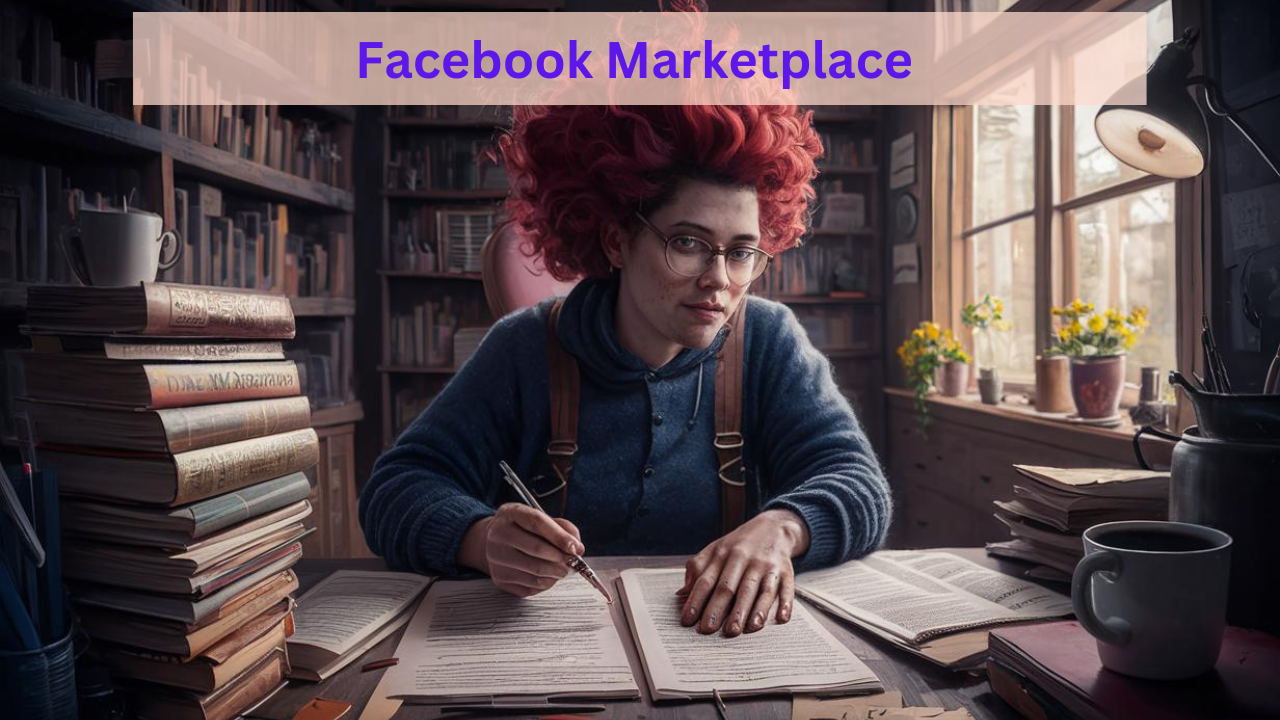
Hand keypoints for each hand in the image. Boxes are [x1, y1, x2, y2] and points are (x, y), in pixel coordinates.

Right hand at [460, 503, 583, 597]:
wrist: (495, 542)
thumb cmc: (524, 530)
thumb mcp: (542, 519)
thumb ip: (563, 529)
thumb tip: (577, 549)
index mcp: (510, 513)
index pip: (536, 523)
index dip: (559, 537)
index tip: (575, 548)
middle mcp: (499, 535)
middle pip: (536, 549)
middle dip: (561, 558)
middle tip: (573, 562)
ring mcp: (496, 558)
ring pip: (535, 571)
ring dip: (556, 573)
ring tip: (563, 569)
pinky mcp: (500, 579)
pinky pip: (531, 586)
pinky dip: (546, 583)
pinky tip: (547, 576)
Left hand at [676, 509, 809, 636]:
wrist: (773, 527)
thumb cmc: (739, 545)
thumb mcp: (715, 549)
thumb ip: (697, 568)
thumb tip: (681, 594)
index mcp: (722, 554)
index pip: (706, 580)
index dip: (696, 600)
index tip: (688, 620)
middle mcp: (743, 558)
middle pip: (730, 587)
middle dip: (719, 609)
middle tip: (710, 629)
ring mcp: (766, 564)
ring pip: (757, 589)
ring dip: (752, 610)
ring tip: (745, 629)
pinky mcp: (786, 570)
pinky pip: (786, 587)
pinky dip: (785, 602)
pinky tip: (780, 618)